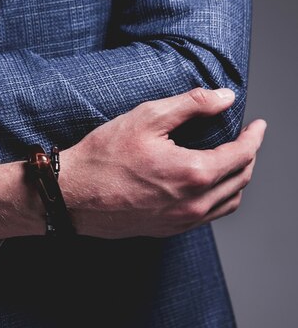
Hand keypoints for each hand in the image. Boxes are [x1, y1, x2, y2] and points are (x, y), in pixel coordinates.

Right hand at [0, 88, 266, 240]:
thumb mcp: (146, 118)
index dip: (254, 136)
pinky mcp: (166, 230)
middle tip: (244, 141)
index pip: (242, 154)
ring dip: (236, 181)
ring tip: (229, 164)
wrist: (70, 196)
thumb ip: (192, 104)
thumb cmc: (102, 157)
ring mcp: (180, 221)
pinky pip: (206, 217)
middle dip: (248, 157)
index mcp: (193, 173)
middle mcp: (193, 203)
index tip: (257, 125)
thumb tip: (225, 98)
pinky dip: (216, 199)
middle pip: (240, 180)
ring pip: (227, 203)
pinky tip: (204, 187)